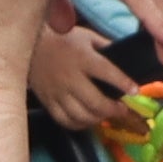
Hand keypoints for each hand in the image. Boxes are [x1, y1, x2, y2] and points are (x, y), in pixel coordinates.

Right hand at [25, 6, 135, 134]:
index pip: (107, 72)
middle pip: (95, 102)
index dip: (123, 83)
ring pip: (80, 115)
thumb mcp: (86, 36)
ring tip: (106, 115)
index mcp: (83, 58)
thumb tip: (126, 56)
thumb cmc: (60, 38)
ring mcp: (57, 92)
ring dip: (98, 119)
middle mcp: (70, 77)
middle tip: (122, 110)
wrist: (27, 45)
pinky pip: (64, 120)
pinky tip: (87, 121)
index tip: (135, 91)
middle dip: (113, 110)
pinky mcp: (47, 101)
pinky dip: (79, 125)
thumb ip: (106, 46)